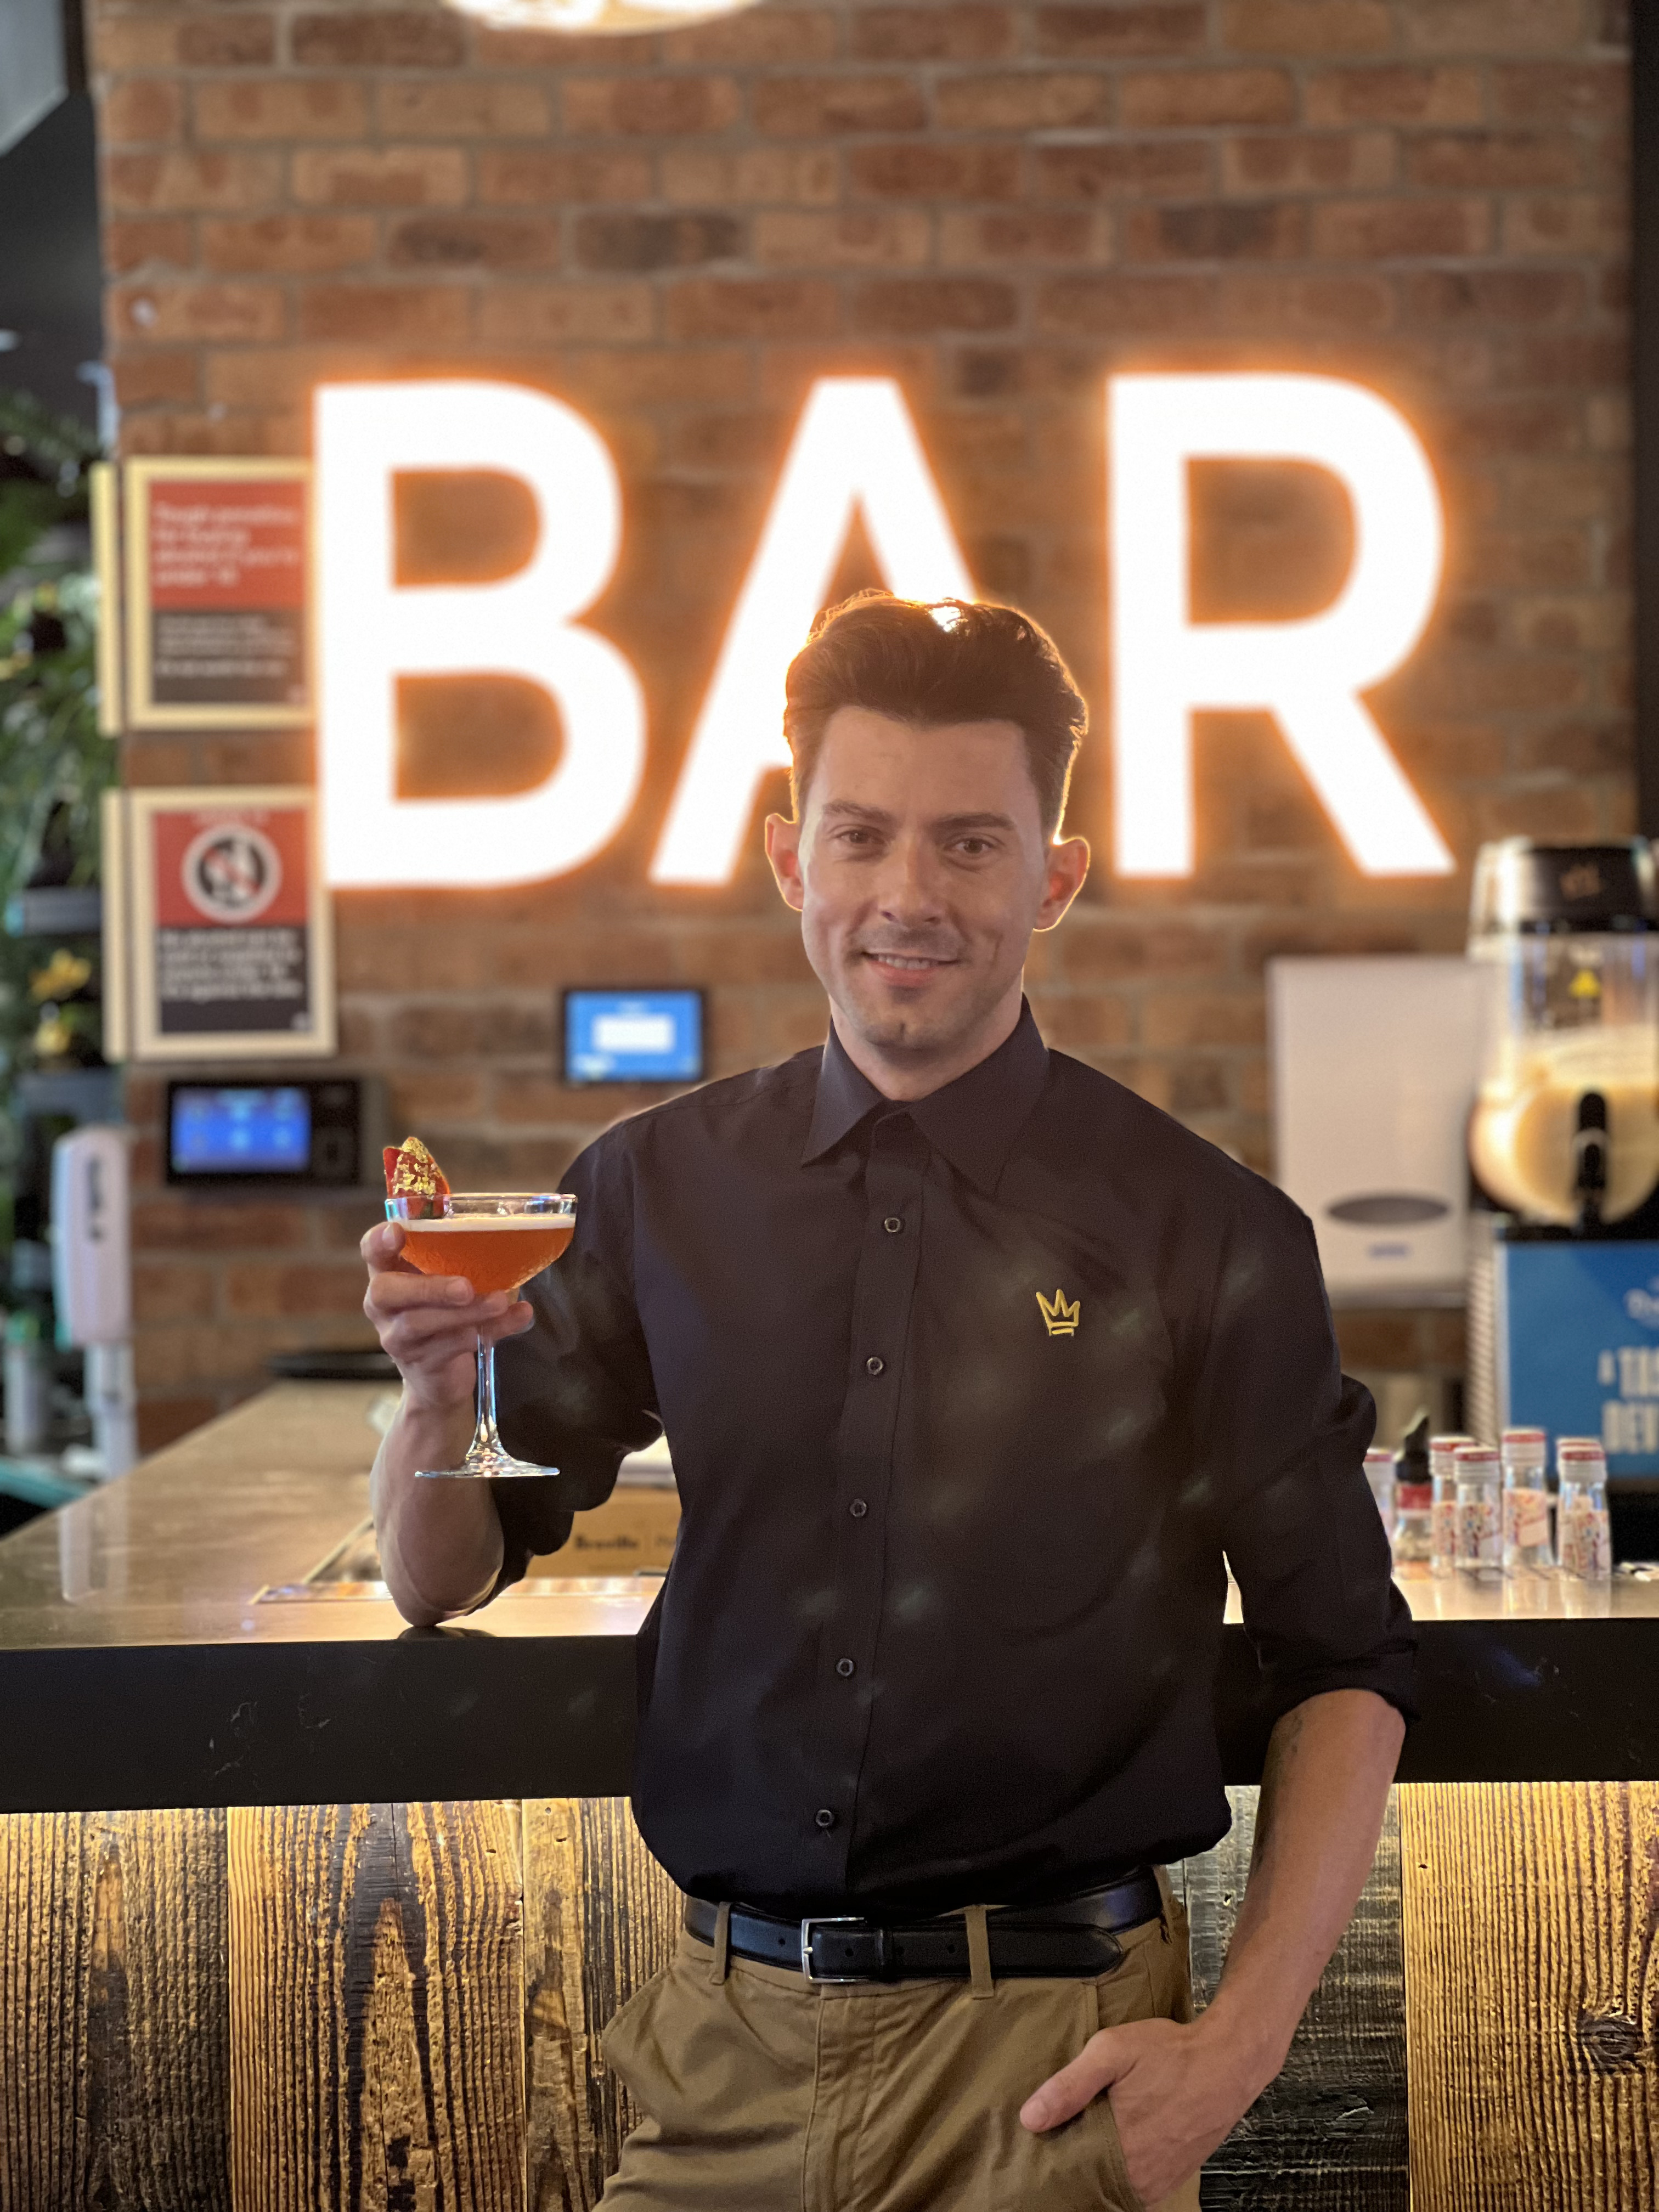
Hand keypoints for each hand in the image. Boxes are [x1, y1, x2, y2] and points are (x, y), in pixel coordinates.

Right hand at [361, 1219, 533, 1415]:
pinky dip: (490, 1329)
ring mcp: (398, 1337)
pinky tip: (516, 1317)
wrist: (437, 1378)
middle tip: (465, 1287)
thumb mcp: (445, 1283)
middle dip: (428, 1287)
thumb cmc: (442, 1313)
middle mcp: (383, 1305)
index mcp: (387, 1274)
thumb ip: (461, 1262)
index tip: (397, 1231)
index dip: (378, 1241)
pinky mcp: (421, 1362)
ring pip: (422, 1323)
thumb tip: (512, 1241)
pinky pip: (452, 1346)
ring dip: (465, 1312)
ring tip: (499, 1302)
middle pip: (387, 1292)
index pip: (371, 1251)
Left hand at [1019, 2014, 1266, 2207]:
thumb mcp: (1112, 2052)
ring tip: (1085, 2142)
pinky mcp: (1174, 2178)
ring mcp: (1159, 2182)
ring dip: (1098, 2171)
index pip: (1070, 2176)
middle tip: (1062, 2139)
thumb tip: (1030, 2118)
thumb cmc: (1170, 2053)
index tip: (1039, 2146)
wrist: (1229, 2062)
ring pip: (1114, 2188)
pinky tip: (1114, 2149)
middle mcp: (1139, 2177)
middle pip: (1091, 2185)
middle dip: (1073, 2166)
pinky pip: (1138, 2188)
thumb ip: (1069, 2085)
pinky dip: (1122, 2174)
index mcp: (1118, 2151)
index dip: (1052, 2162)